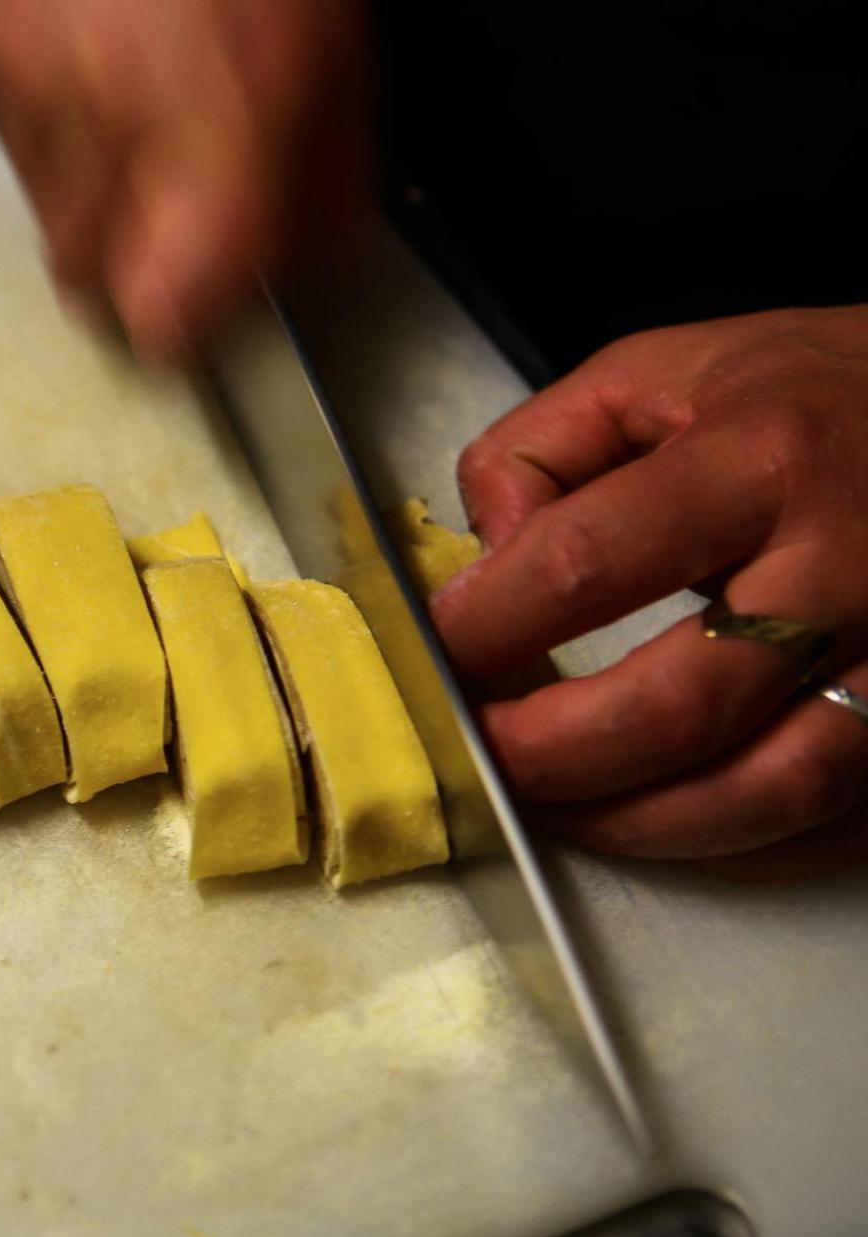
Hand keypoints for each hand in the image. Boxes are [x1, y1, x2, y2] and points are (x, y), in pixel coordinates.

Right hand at [0, 0, 369, 358]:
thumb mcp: (335, 48)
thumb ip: (325, 171)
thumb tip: (302, 261)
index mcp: (218, 114)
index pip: (167, 318)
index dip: (190, 336)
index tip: (213, 318)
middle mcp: (106, 113)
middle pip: (94, 288)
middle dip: (140, 272)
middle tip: (188, 216)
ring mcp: (22, 80)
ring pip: (48, 218)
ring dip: (98, 201)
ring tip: (147, 114)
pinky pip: (13, 141)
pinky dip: (56, 131)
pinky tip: (98, 66)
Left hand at [432, 306, 867, 877]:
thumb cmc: (813, 397)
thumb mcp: (665, 371)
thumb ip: (544, 448)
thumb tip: (488, 557)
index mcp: (765, 458)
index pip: (590, 561)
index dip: (488, 625)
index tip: (430, 655)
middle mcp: (848, 567)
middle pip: (681, 707)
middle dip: (553, 755)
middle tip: (480, 758)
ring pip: (767, 790)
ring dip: (636, 824)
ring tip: (552, 807)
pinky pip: (831, 824)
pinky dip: (733, 845)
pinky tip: (660, 818)